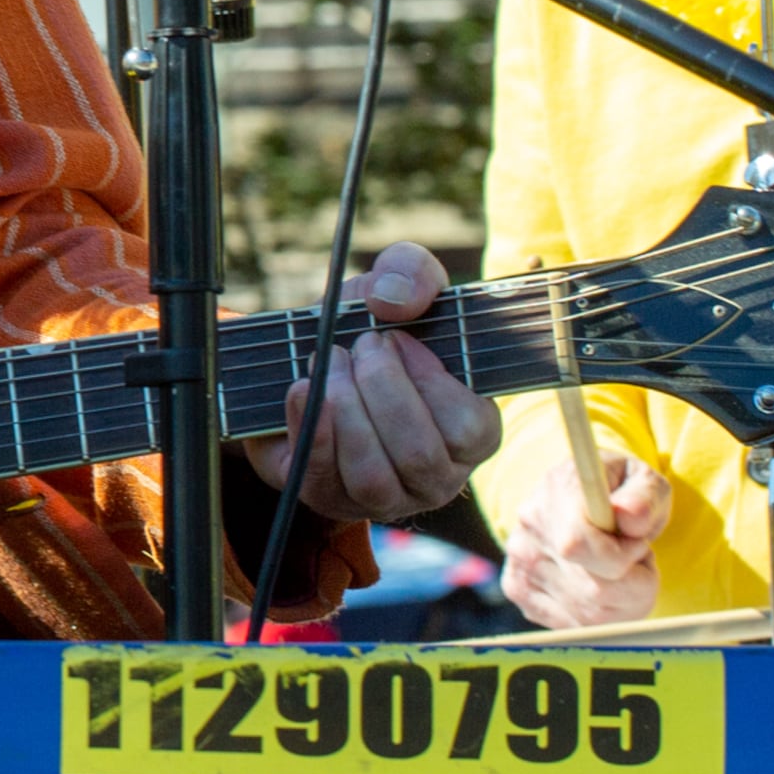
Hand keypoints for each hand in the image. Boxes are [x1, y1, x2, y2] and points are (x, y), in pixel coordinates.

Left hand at [246, 243, 502, 522]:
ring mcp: (384, 497)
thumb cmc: (369, 327)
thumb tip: (392, 301)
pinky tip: (302, 390)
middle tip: (356, 346)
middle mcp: (435, 476)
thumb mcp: (396, 285)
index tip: (395, 339)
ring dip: (346, 410)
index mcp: (471, 433)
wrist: (305, 354)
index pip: (469, 429)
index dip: (428, 381)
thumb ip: (411, 273)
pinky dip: (312, 431)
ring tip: (328, 363)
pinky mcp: (330, 499)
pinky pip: (324, 480)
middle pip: (418, 454)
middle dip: (381, 390)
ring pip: (373, 475)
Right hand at [497, 450, 671, 629]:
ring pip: (589, 616)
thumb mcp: (645, 481)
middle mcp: (529, 526)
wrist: (580, 500)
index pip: (578, 545)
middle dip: (634, 584)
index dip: (621, 557)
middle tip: (636, 559)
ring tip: (620, 571)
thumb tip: (630, 515)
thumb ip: (644, 497)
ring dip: (622, 602)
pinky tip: (599, 584)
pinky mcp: (518, 590)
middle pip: (594, 591)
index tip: (637, 543)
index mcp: (558, 489)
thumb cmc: (620, 493)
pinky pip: (575, 626)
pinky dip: (600, 615)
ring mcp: (519, 562)